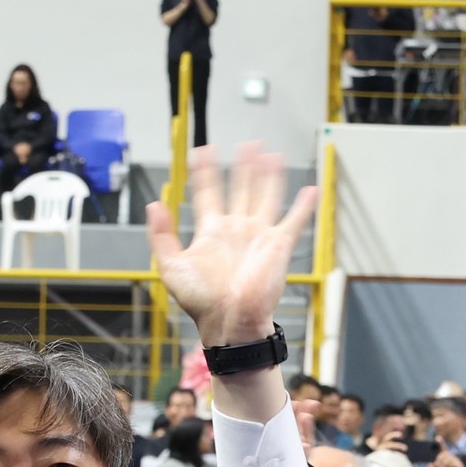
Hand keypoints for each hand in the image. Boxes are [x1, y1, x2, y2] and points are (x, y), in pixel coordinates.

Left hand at [147, 142, 317, 346]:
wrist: (230, 322)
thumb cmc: (201, 302)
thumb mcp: (170, 267)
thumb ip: (161, 236)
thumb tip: (154, 205)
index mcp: (212, 232)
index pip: (208, 192)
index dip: (204, 171)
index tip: (202, 151)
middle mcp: (236, 229)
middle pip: (241, 188)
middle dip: (243, 166)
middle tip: (246, 144)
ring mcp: (259, 235)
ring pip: (266, 196)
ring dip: (269, 175)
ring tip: (270, 154)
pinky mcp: (279, 246)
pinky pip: (294, 221)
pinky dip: (304, 206)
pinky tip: (310, 190)